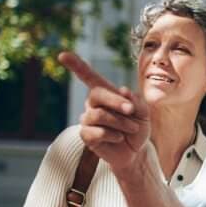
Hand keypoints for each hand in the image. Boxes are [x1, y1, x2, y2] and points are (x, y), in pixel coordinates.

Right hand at [58, 51, 150, 174]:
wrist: (137, 151)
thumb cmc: (137, 128)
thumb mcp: (143, 112)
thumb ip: (136, 101)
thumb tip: (123, 90)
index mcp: (105, 93)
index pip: (89, 77)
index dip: (76, 65)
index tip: (63, 55)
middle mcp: (93, 104)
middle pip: (96, 94)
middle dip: (116, 102)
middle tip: (131, 111)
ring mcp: (88, 120)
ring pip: (99, 115)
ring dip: (121, 122)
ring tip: (131, 128)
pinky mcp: (86, 136)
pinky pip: (96, 132)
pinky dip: (114, 135)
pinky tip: (119, 138)